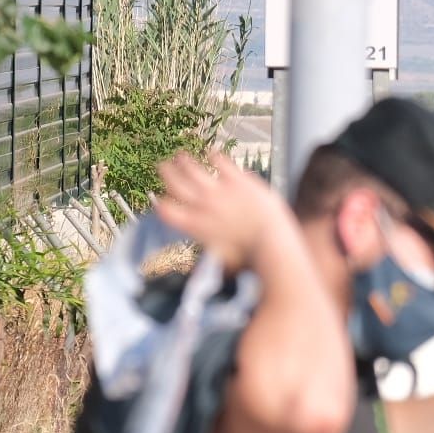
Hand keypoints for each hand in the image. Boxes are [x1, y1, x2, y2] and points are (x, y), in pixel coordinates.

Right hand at [154, 151, 296, 272]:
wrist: (273, 243)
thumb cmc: (249, 260)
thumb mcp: (220, 264)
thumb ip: (206, 266)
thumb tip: (196, 279)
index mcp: (193, 226)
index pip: (166, 210)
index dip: (161, 204)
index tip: (160, 201)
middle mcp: (202, 205)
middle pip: (175, 184)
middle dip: (166, 173)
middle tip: (161, 166)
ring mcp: (219, 191)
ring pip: (193, 169)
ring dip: (185, 161)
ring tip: (180, 155)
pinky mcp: (238, 181)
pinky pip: (221, 163)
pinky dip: (214, 157)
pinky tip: (211, 153)